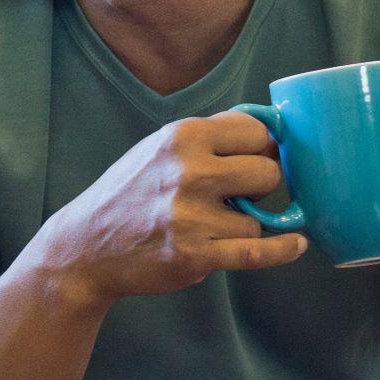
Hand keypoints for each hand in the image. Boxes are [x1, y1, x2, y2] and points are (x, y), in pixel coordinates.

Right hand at [27, 112, 306, 304]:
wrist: (85, 245)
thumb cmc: (129, 193)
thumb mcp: (159, 148)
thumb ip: (209, 136)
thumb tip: (269, 125)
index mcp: (182, 137)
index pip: (258, 133)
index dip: (263, 149)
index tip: (257, 161)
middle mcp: (189, 171)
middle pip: (270, 173)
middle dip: (261, 187)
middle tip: (238, 195)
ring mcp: (192, 215)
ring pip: (259, 218)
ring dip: (243, 224)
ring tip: (211, 225)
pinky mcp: (196, 254)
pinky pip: (258, 251)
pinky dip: (281, 250)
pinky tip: (294, 244)